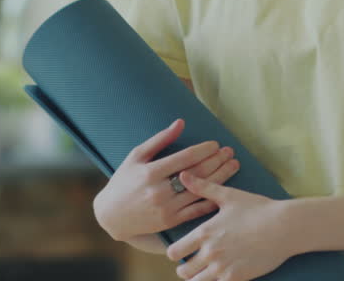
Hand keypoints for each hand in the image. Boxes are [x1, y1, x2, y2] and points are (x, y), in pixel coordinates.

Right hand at [93, 118, 240, 240]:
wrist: (111, 215)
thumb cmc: (124, 181)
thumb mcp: (136, 156)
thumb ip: (160, 139)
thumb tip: (180, 122)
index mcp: (151, 172)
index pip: (186, 157)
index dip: (204, 149)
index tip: (216, 144)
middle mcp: (159, 190)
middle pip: (197, 172)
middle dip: (217, 160)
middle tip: (230, 152)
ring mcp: (166, 208)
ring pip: (200, 190)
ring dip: (220, 177)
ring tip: (233, 166)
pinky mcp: (170, 221)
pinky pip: (196, 210)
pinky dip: (212, 199)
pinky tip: (224, 189)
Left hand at [165, 171, 295, 280]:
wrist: (285, 226)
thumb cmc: (258, 209)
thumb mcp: (230, 195)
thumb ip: (203, 188)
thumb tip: (183, 175)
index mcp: (205, 232)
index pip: (174, 251)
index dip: (175, 251)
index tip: (183, 249)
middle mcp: (210, 252)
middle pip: (182, 271)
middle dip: (186, 267)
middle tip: (195, 263)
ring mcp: (223, 267)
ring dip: (199, 277)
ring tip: (208, 270)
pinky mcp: (236, 278)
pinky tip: (225, 273)